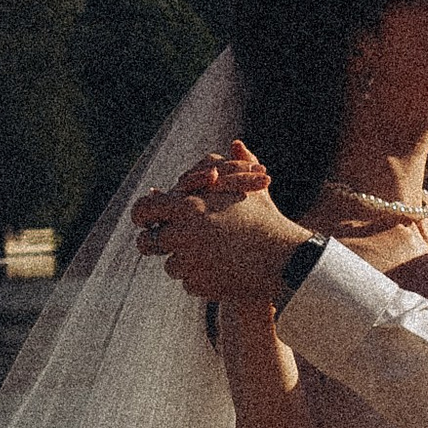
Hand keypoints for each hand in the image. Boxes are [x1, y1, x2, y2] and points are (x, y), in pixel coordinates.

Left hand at [133, 135, 312, 304]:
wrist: (285, 259)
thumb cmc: (267, 220)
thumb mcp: (252, 188)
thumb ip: (235, 165)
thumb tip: (236, 142)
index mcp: (188, 207)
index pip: (143, 210)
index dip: (142, 215)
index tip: (145, 220)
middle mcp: (182, 235)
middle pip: (148, 243)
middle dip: (157, 243)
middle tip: (170, 243)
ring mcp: (188, 262)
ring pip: (170, 265)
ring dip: (184, 261)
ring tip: (210, 255)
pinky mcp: (197, 284)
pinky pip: (188, 282)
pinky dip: (200, 278)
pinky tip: (220, 271)